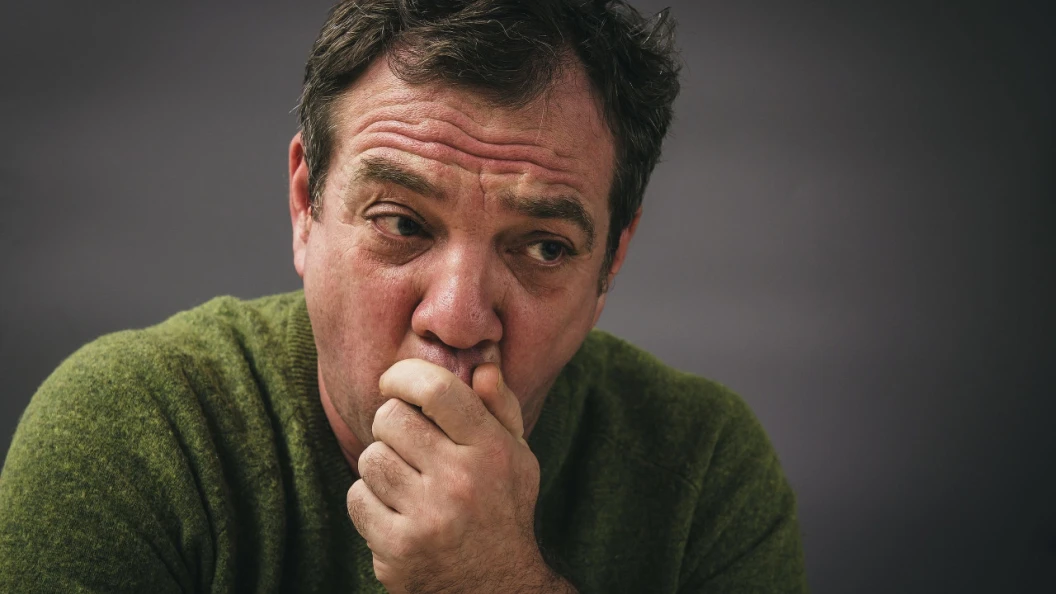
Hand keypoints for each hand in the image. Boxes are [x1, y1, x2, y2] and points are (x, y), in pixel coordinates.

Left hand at [347, 359, 565, 593]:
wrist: (498, 588)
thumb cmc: (503, 510)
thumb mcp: (518, 457)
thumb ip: (501, 408)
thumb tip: (482, 365)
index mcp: (491, 450)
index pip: (436, 389)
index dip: (403, 375)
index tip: (393, 382)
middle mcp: (461, 481)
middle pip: (391, 419)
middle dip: (391, 425)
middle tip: (405, 442)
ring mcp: (428, 517)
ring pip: (370, 459)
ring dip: (381, 466)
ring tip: (404, 481)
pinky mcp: (399, 548)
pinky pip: (358, 499)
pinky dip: (369, 502)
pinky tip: (394, 511)